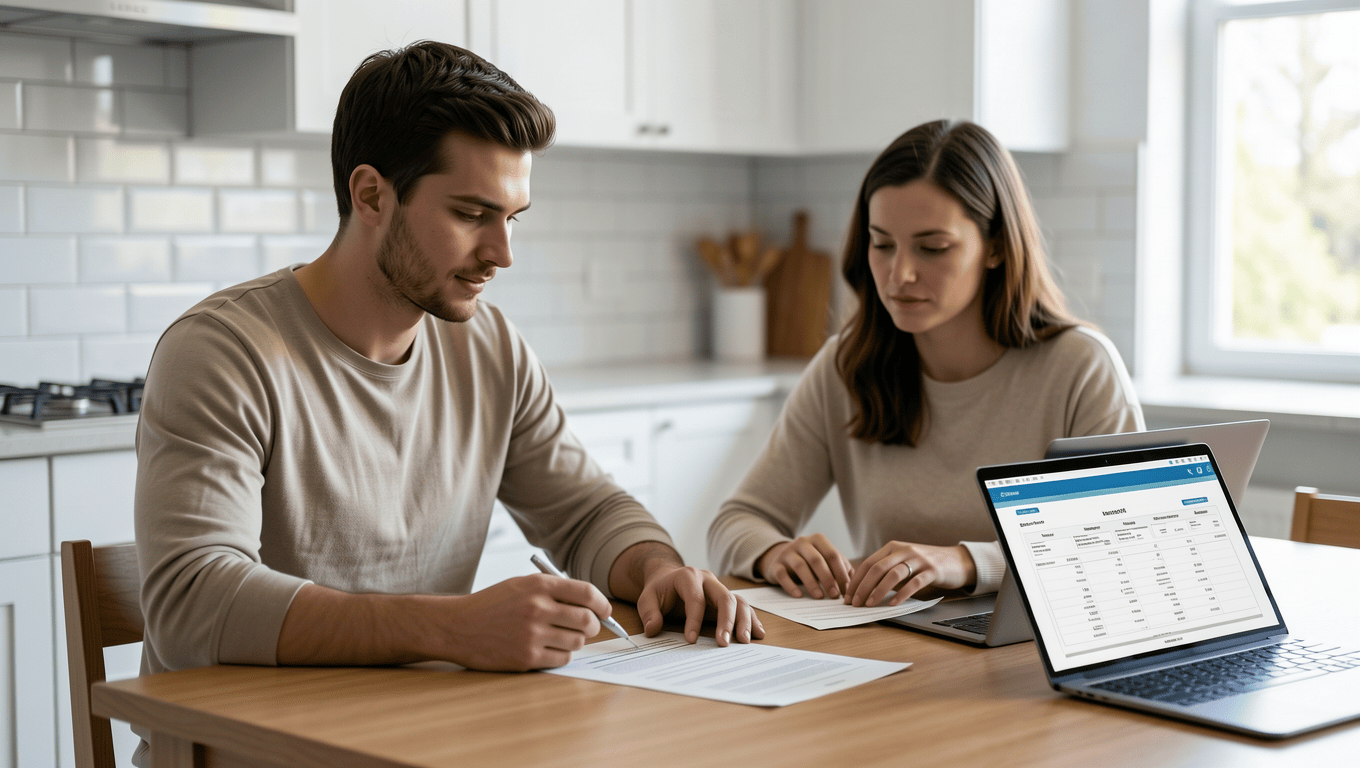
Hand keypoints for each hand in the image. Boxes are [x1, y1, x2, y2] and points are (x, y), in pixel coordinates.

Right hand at [439, 573, 609, 670]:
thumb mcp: (521, 585)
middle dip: (594, 626)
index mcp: (538, 586)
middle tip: (589, 628)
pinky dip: (562, 656)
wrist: (457, 626)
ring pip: (577, 642)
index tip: (605, 610)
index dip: (602, 603)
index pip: (586, 593)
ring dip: (576, 641)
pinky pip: (562, 659)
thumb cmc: (491, 604)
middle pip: (587, 620)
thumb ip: (553, 590)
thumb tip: (589, 603)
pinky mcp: (526, 657)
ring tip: (563, 637)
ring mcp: (532, 634)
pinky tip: (550, 649)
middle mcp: (537, 608)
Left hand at [635, 563, 765, 646]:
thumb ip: (649, 613)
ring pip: (738, 601)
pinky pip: (743, 607)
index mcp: (688, 576)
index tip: (691, 640)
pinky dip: (751, 619)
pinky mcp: (726, 598)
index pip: (695, 598)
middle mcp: (708, 579)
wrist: (668, 579)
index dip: (694, 620)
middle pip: (724, 597)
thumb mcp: (647, 598)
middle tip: (724, 643)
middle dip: (726, 621)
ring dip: (744, 621)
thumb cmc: (660, 590)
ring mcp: (719, 588)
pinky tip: (758, 634)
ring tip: (744, 641)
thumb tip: (653, 629)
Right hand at [757, 534, 851, 599]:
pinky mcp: (776, 565)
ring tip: (819, 597)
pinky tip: (799, 596)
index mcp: (818, 540)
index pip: (832, 555)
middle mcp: (802, 543)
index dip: (840, 574)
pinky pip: (782, 575)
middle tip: (834, 596)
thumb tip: (852, 587)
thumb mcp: (826, 560)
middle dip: (827, 579)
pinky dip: (791, 586)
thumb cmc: (811, 562)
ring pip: (800, 566)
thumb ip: (840, 569)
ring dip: (811, 583)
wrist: (783, 558)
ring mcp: (787, 552)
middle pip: (817, 560)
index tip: (846, 591)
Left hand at [844, 542, 976, 606]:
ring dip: (879, 591)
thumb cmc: (925, 565)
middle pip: (877, 568)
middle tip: (855, 603)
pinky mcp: (932, 570)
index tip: (848, 596)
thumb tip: (862, 589)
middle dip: (863, 587)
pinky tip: (893, 604)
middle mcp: (904, 550)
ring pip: (893, 574)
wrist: (956, 561)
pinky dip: (902, 594)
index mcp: (893, 548)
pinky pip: (914, 583)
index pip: (868, 564)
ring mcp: (919, 560)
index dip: (856, 580)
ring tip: (870, 604)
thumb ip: (886, 571)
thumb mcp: (903, 563)